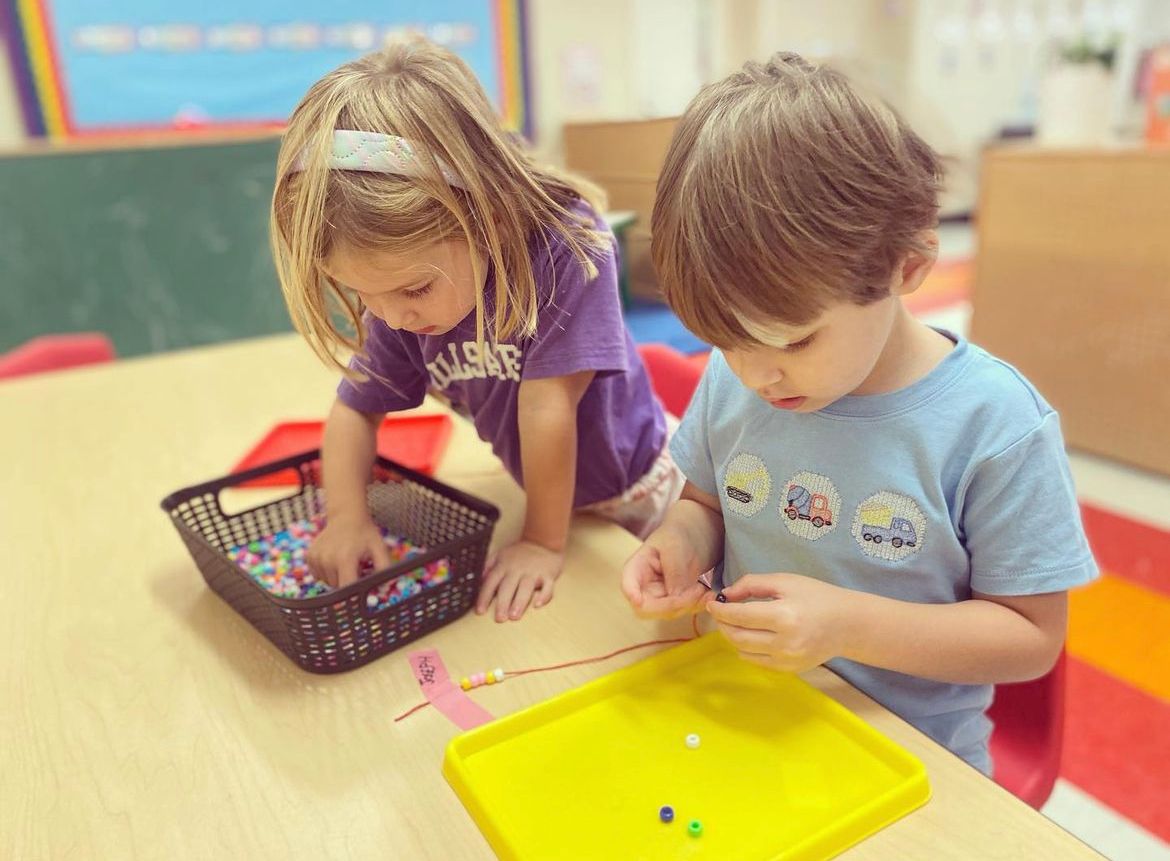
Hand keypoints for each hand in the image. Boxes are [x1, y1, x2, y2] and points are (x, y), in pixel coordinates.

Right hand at [307, 512, 392, 588]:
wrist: (346, 515)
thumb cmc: (364, 532)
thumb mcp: (380, 548)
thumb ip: (384, 568)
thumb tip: (385, 586)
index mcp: (344, 559)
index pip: (346, 589)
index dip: (355, 590)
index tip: (360, 584)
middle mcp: (327, 560)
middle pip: (338, 587)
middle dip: (348, 581)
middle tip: (355, 566)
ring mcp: (315, 558)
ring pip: (327, 582)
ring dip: (337, 576)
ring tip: (345, 560)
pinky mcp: (309, 556)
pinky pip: (318, 575)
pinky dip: (327, 571)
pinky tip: (334, 558)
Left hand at [475, 540, 563, 621]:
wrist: (542, 541)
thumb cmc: (520, 553)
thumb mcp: (500, 555)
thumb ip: (488, 568)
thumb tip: (477, 582)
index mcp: (504, 566)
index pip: (491, 582)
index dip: (484, 597)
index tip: (480, 611)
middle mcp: (517, 569)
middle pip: (508, 587)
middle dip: (502, 603)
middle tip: (499, 618)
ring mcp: (533, 572)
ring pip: (526, 588)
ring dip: (519, 602)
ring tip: (514, 616)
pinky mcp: (548, 575)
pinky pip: (547, 587)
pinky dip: (544, 596)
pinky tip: (538, 604)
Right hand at [621, 542, 708, 618]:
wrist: (699, 533)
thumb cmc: (681, 534)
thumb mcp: (675, 546)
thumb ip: (674, 573)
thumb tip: (676, 599)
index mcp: (637, 568)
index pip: (628, 585)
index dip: (632, 595)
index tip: (639, 600)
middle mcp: (645, 587)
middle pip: (648, 608)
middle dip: (673, 604)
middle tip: (697, 590)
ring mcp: (660, 597)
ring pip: (670, 613)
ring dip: (690, 604)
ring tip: (705, 587)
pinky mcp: (677, 602)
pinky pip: (685, 610)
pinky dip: (699, 605)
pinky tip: (710, 593)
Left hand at [706, 573, 854, 672]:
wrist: (847, 624)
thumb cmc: (816, 597)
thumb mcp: (785, 581)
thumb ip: (751, 584)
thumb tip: (725, 595)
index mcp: (784, 616)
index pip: (739, 616)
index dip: (720, 609)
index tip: (711, 602)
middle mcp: (784, 642)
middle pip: (737, 636)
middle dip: (722, 623)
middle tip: (721, 611)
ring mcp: (787, 660)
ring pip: (742, 651)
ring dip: (732, 635)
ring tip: (734, 622)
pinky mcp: (789, 670)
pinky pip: (756, 661)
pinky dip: (746, 649)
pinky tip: (750, 635)